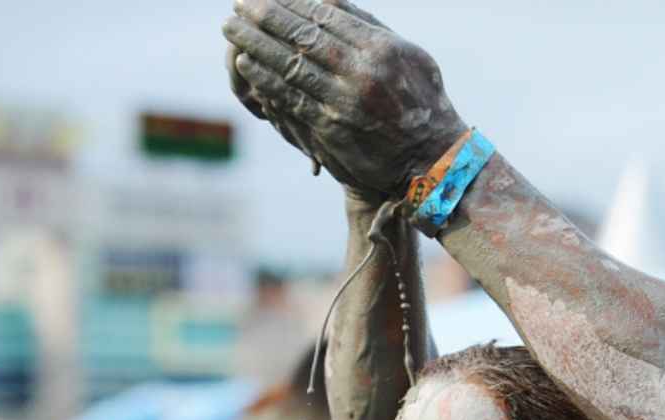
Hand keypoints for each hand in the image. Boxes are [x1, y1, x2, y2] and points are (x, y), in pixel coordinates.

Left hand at [223, 0, 467, 198]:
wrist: (431, 160)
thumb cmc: (422, 103)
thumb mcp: (409, 56)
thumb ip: (371, 27)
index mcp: (380, 48)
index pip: (325, 15)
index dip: (291, 1)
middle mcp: (361, 72)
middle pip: (302, 36)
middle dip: (265, 16)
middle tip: (239, 2)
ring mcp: (344, 101)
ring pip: (290, 65)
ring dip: (256, 44)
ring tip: (232, 27)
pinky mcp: (331, 128)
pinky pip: (291, 98)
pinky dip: (266, 79)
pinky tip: (248, 63)